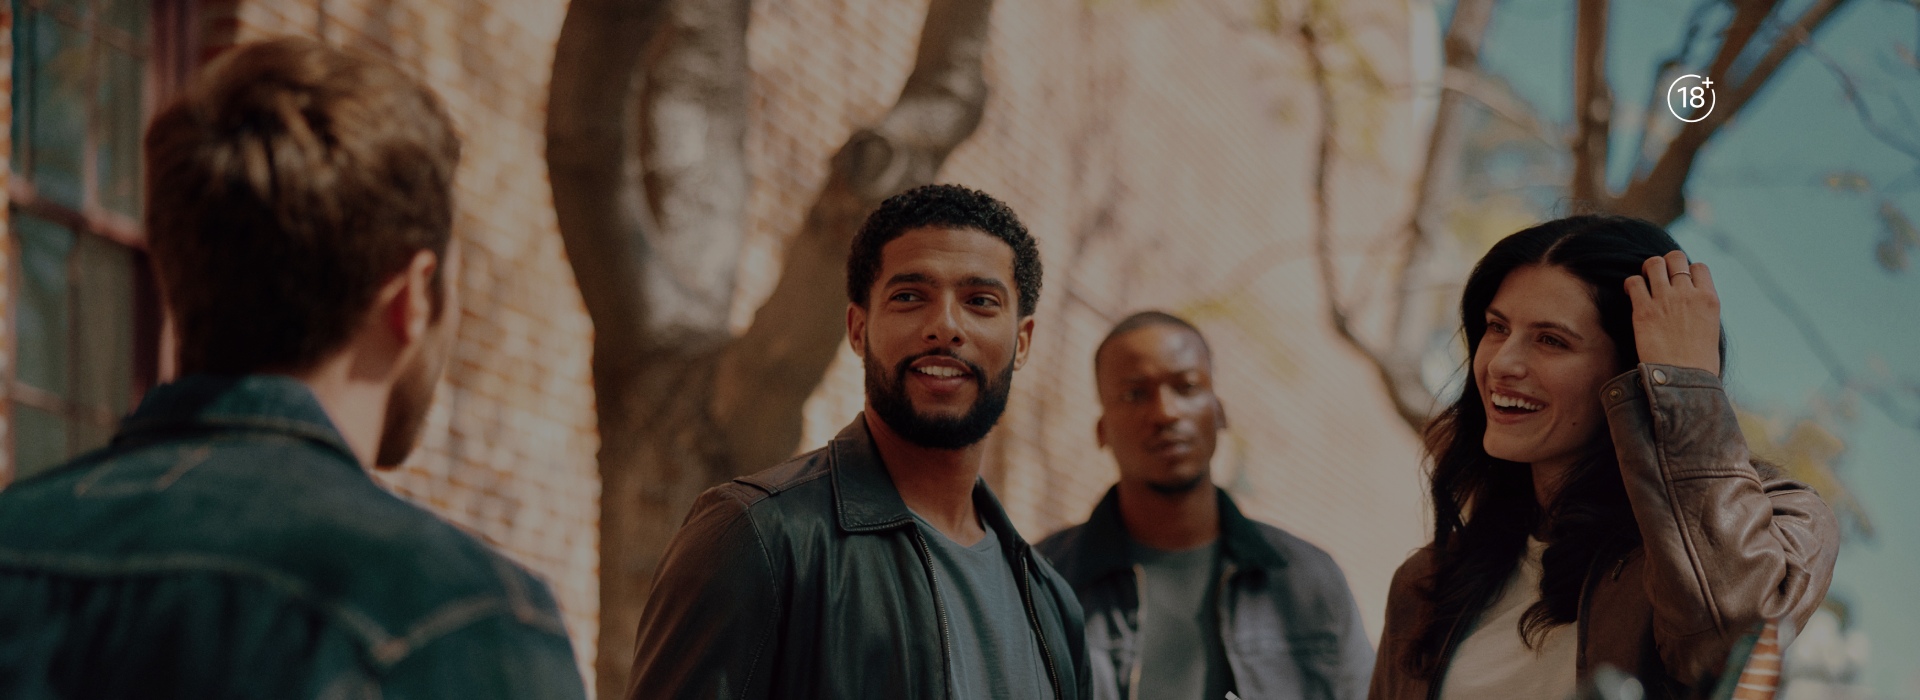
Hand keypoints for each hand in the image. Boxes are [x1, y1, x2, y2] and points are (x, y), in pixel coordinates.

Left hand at [1625, 251, 1721, 375]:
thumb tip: (1692, 304)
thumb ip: (1701, 310)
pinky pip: (1634, 282)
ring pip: (1653, 263)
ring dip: (1647, 270)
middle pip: (1675, 257)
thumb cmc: (1698, 363)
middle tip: (1659, 277)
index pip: (1699, 266)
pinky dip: (1631, 284)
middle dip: (1666, 263)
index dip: (1687, 270)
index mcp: (1709, 299)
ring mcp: (1665, 300)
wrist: (1684, 379)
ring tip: (1645, 283)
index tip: (1680, 281)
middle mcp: (1688, 294)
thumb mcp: (1710, 329)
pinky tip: (1632, 293)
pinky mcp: (1644, 310)